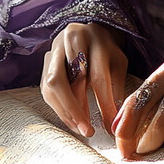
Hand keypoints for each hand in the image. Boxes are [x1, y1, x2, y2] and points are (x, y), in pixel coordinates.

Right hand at [41, 22, 127, 137]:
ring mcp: (55, 48)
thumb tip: (115, 121)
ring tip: (79, 127)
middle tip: (87, 130)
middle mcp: (72, 38)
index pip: (98, 75)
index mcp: (96, 37)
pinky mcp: (45, 60)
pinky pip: (46, 88)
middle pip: (70, 78)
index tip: (108, 124)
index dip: (103, 103)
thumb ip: (116, 88)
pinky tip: (70, 118)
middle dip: (77, 109)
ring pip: (53, 84)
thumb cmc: (106, 51)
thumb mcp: (117, 64)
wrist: (90, 33)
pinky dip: (58, 106)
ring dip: (65, 111)